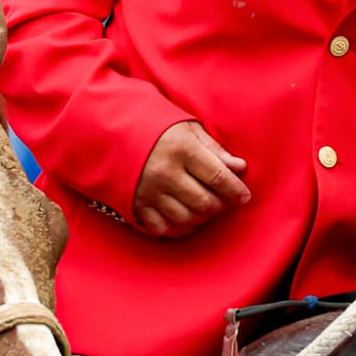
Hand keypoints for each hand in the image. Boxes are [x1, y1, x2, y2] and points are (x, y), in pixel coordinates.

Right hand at [134, 120, 251, 237]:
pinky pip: (162, 228)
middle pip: (205, 202)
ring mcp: (148, 191)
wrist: (111, 128)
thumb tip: (240, 168)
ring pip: (187, 218)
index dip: (236, 190)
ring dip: (202, 218)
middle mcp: (164, 172)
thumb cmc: (155, 126)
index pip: (218, 177)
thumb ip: (214, 149)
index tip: (244, 196)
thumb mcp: (187, 128)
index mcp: (181, 149)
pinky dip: (178, 229)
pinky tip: (185, 220)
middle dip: (221, 205)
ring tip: (205, 208)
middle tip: (224, 200)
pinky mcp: (135, 203)